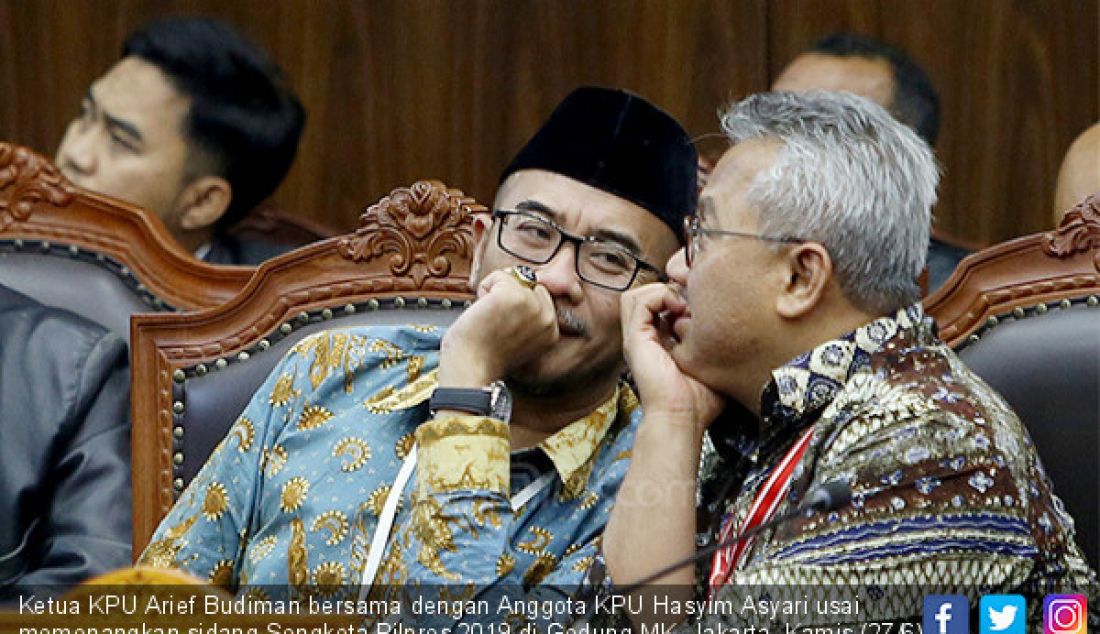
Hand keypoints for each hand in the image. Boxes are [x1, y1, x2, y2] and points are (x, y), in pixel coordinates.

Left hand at [439, 267, 558, 387]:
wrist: (470, 368)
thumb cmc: (485, 356)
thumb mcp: (520, 338)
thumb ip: (528, 318)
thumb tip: (523, 287)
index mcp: (551, 330)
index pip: (539, 294)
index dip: (517, 303)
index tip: (505, 324)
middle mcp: (546, 317)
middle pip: (528, 283)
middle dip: (508, 294)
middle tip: (496, 322)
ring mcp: (532, 305)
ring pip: (513, 277)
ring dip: (494, 293)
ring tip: (489, 318)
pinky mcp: (513, 296)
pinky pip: (497, 276)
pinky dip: (483, 289)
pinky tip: (482, 312)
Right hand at [621, 282, 723, 436]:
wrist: (681, 420)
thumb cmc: (698, 402)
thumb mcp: (710, 365)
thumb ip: (713, 345)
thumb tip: (730, 327)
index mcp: (658, 342)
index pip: (658, 304)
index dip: (678, 296)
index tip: (701, 308)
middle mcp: (644, 338)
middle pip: (644, 295)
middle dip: (669, 289)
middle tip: (691, 305)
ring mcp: (637, 338)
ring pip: (637, 294)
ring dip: (662, 291)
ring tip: (682, 307)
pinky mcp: (635, 339)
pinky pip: (638, 301)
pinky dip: (660, 296)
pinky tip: (678, 311)